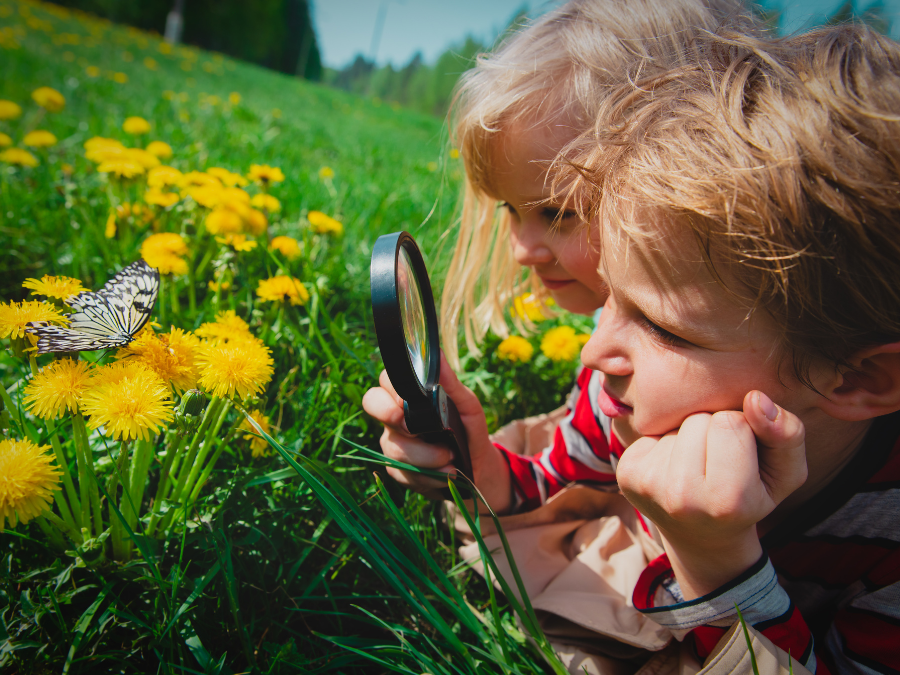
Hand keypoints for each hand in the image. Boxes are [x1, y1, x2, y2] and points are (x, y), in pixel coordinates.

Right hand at [361, 352, 511, 509]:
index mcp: (409, 397)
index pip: (386, 380)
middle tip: (414, 428)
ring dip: (425, 456)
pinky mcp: (397, 470)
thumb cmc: (470, 430)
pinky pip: (401, 472)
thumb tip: (438, 355)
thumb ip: (451, 384)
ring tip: (450, 459)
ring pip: (393, 446)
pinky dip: (427, 475)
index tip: (409, 399)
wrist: (478, 468)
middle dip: (389, 414)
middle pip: (371, 403)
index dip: (393, 388)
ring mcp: (392, 443)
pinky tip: (444, 473)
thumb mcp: (467, 406)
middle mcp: (394, 417)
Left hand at [615, 390, 806, 598]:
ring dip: (689, 435)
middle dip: (714, 431)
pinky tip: (673, 466)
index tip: (743, 460)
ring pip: (675, 422)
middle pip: (699, 419)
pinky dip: (666, 441)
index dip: (744, 431)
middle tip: (718, 464)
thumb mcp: (785, 474)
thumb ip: (787, 434)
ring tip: (697, 465)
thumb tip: (756, 398)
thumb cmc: (750, 498)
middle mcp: (681, 497)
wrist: (702, 537)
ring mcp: (647, 485)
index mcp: (727, 501)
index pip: (732, 422)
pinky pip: (652, 428)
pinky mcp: (627, 471)